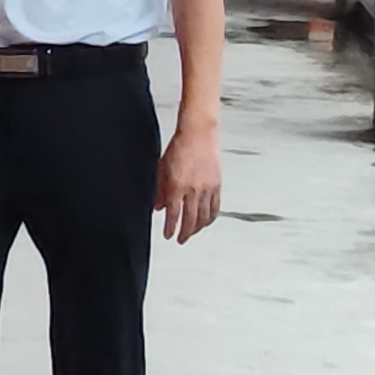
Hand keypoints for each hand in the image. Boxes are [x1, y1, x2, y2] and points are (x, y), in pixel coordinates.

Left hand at [157, 118, 220, 243]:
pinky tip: (206, 222)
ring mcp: (207, 188)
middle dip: (185, 232)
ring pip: (204, 216)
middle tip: (180, 240)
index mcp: (178, 185)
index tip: (168, 235)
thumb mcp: (162, 168)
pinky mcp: (217, 185)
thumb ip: (159, 189)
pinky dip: (210, 218)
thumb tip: (157, 207)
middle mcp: (194, 189)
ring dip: (198, 228)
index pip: (173, 214)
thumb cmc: (179, 148)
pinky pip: (215, 207)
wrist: (199, 135)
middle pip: (190, 219)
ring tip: (192, 233)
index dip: (170, 227)